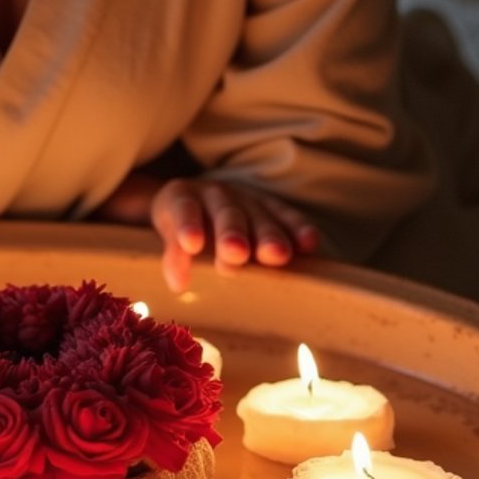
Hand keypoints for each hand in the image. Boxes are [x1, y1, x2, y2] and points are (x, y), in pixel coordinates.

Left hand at [98, 173, 321, 292]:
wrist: (196, 201)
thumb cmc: (181, 228)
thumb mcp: (169, 235)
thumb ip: (174, 257)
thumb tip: (178, 285)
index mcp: (183, 196)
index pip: (184, 209)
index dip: (187, 226)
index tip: (191, 244)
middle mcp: (216, 194)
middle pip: (226, 214)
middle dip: (232, 234)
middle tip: (236, 254)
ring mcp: (245, 198)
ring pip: (258, 216)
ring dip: (268, 236)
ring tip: (276, 256)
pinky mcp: (269, 206)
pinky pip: (286, 216)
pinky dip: (297, 229)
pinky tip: (309, 244)